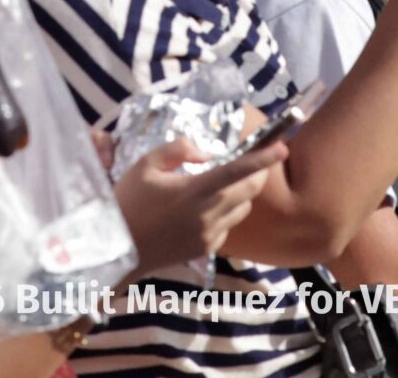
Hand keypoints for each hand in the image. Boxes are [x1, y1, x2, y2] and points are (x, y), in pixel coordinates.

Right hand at [114, 137, 285, 274]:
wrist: (115, 249)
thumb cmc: (127, 201)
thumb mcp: (144, 164)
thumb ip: (177, 149)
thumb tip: (205, 154)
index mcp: (193, 191)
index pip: (237, 171)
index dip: (262, 159)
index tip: (282, 147)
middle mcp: (206, 215)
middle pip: (249, 191)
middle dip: (258, 173)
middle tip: (254, 161)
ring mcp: (208, 236)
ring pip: (242, 209)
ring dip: (241, 194)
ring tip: (221, 185)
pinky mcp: (205, 249)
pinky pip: (228, 227)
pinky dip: (226, 213)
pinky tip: (204, 210)